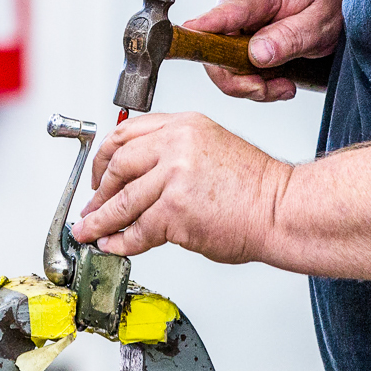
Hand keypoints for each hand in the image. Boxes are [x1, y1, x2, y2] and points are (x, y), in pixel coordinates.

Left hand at [70, 111, 289, 261]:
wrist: (281, 209)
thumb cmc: (254, 186)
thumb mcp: (211, 147)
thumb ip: (173, 153)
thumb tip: (138, 178)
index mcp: (183, 125)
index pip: (127, 133)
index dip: (104, 156)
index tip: (97, 174)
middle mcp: (176, 145)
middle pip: (118, 165)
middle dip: (98, 191)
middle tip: (90, 207)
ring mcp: (173, 178)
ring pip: (122, 201)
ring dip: (100, 221)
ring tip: (90, 231)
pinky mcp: (174, 212)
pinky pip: (137, 231)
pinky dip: (121, 243)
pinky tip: (114, 246)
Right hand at [185, 0, 344, 101]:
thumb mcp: (320, 21)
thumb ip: (289, 37)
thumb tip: (255, 54)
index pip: (222, 14)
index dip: (201, 33)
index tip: (184, 44)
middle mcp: (238, 0)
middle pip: (214, 48)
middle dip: (240, 80)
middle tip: (272, 89)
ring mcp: (235, 16)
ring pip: (221, 62)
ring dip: (251, 84)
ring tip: (283, 86)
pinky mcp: (237, 31)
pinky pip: (232, 63)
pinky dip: (254, 80)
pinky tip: (279, 80)